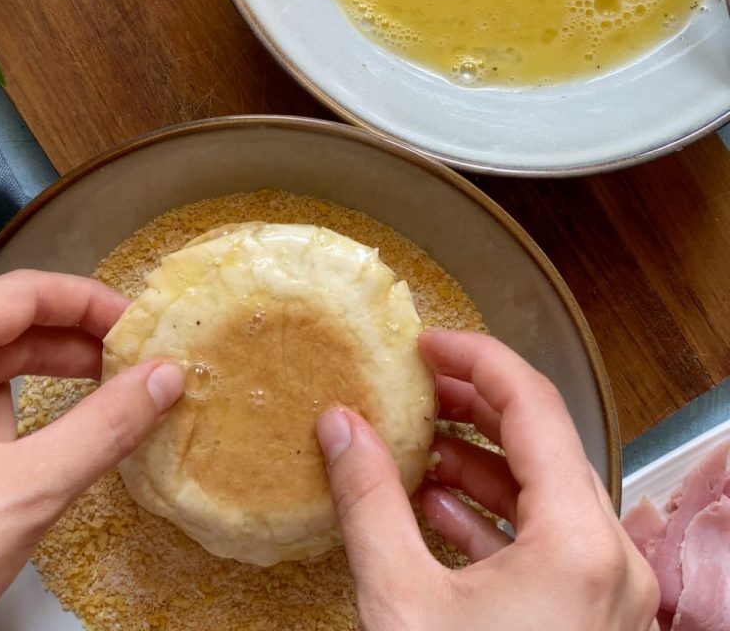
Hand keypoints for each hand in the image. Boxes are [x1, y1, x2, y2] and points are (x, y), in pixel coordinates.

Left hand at [0, 270, 183, 630]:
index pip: (20, 295)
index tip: (139, 326)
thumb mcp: (25, 492)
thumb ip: (101, 430)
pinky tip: (61, 433)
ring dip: (55, 374)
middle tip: (136, 360)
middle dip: (77, 341)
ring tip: (112, 389)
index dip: (86, 302)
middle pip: (8, 326)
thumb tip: (166, 379)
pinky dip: (27, 410)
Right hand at [316, 330, 658, 630]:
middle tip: (415, 381)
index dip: (473, 357)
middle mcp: (609, 554)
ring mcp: (606, 585)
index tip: (424, 343)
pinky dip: (487, 508)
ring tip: (413, 443)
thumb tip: (338, 426)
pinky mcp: (587, 610)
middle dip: (470, 403)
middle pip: (539, 437)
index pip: (530, 402)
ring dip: (475, 457)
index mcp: (577, 539)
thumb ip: (367, 502)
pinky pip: (540, 534)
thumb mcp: (401, 604)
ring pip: (540, 486)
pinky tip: (434, 503)